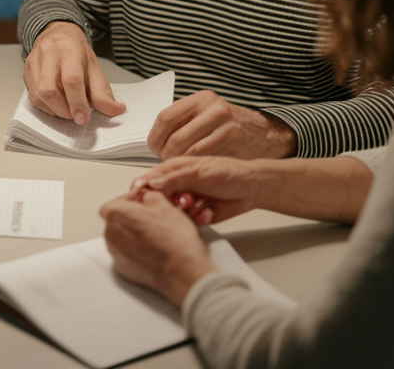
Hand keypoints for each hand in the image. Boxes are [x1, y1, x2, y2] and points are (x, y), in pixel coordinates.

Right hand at [23, 22, 125, 124]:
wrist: (56, 33)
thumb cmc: (75, 51)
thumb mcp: (94, 67)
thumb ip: (103, 92)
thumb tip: (115, 110)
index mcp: (69, 50)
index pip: (71, 79)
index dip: (77, 102)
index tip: (84, 118)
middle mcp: (48, 54)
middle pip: (49, 90)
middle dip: (64, 110)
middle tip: (77, 115)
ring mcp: (33, 63)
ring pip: (38, 96)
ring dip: (55, 110)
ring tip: (68, 108)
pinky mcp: (26, 73)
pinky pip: (32, 97)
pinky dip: (46, 107)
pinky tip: (56, 103)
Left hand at [100, 190, 217, 306]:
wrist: (182, 270)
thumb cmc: (174, 239)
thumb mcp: (165, 205)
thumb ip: (150, 196)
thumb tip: (147, 198)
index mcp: (115, 214)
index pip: (117, 202)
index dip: (131, 200)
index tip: (143, 201)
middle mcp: (110, 234)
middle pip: (117, 220)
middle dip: (132, 217)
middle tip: (151, 217)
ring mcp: (115, 253)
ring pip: (121, 238)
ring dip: (134, 234)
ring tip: (155, 235)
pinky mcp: (122, 269)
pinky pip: (126, 254)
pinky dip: (136, 251)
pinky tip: (153, 250)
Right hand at [130, 156, 262, 224]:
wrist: (252, 189)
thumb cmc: (229, 173)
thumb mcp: (199, 172)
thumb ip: (173, 178)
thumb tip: (150, 182)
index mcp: (173, 170)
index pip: (149, 179)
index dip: (143, 188)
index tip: (141, 196)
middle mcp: (177, 186)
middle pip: (159, 199)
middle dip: (170, 203)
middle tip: (185, 201)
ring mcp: (186, 201)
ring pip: (172, 213)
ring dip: (186, 212)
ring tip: (199, 205)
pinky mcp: (195, 215)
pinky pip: (188, 223)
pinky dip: (199, 219)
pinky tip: (208, 211)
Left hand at [147, 90, 296, 159]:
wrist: (266, 134)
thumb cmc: (229, 126)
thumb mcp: (206, 113)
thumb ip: (182, 121)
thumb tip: (154, 140)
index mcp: (202, 99)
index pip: (165, 118)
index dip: (155, 137)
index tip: (154, 147)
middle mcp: (215, 110)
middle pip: (175, 139)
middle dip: (166, 156)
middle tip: (167, 162)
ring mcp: (227, 128)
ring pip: (189, 153)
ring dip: (180, 164)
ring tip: (182, 166)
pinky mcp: (236, 146)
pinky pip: (205, 162)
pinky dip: (195, 169)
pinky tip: (196, 169)